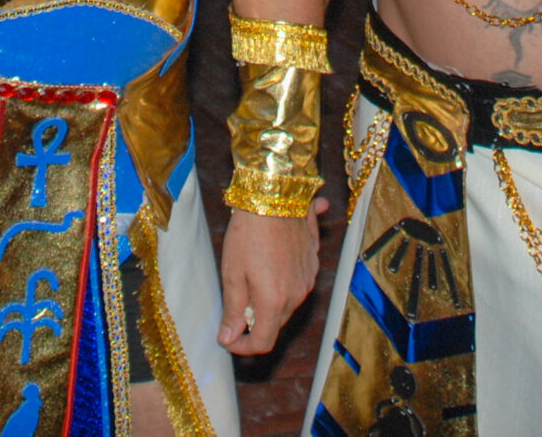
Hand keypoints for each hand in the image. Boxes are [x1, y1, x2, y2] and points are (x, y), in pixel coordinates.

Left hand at [216, 206, 319, 353]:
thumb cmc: (249, 232)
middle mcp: (297, 295)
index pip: (262, 342)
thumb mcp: (232, 273)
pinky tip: (271, 261)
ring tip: (251, 274)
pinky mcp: (313, 262)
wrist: (274, 194)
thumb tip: (228, 338)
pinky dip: (283, 281)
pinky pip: (297, 282)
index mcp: (275, 302)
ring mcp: (309, 279)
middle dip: (254, 320)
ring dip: (269, 300)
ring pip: (287, 303)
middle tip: (235, 299)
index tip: (228, 338)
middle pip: (275, 323)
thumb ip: (232, 310)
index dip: (242, 347)